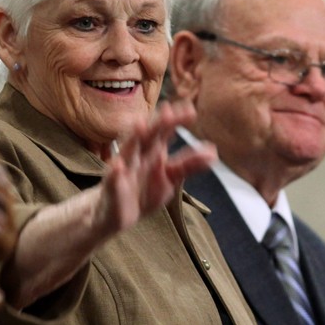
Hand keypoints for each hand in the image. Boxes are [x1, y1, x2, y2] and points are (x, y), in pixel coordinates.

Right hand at [97, 100, 215, 233]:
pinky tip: (118, 167)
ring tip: (140, 125)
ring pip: (128, 151)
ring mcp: (123, 170)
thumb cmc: (143, 190)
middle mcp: (137, 154)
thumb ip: (189, 164)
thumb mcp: (170, 177)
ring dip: (133, 138)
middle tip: (169, 112)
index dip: (175, 120)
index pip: (164, 131)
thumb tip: (213, 152)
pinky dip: (115, 173)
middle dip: (157, 124)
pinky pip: (112, 180)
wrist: (115, 214)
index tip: (190, 110)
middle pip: (147, 135)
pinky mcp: (111, 189)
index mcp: (152, 150)